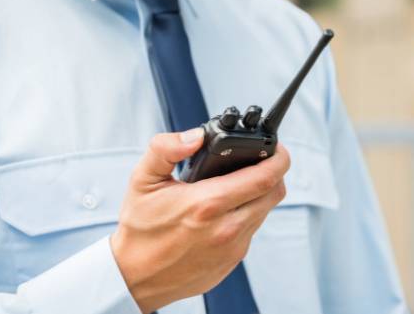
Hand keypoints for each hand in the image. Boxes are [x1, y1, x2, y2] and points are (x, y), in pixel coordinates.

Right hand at [110, 128, 288, 312]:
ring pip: (265, 211)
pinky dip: (248, 214)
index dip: (279, 158)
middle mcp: (226, 228)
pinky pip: (252, 230)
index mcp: (207, 204)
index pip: (265, 177)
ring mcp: (233, 247)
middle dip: (274, 173)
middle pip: (274, 193)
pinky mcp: (233, 260)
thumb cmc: (140, 229)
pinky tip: (228, 208)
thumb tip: (196, 136)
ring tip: (241, 183)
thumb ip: (166, 149)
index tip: (276, 147)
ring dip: (260, 194)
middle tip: (261, 161)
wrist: (135, 276)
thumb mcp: (143, 181)